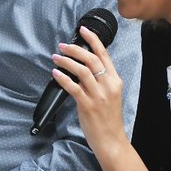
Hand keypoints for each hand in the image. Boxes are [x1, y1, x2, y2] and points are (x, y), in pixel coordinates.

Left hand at [51, 25, 125, 152]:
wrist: (111, 140)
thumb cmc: (109, 118)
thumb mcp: (111, 95)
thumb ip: (101, 80)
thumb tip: (83, 66)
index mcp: (115, 80)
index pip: (104, 55)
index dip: (93, 40)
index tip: (82, 30)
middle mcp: (108, 85)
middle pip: (91, 59)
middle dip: (74, 49)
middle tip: (62, 45)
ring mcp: (98, 95)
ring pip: (81, 70)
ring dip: (66, 61)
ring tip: (56, 58)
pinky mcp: (88, 105)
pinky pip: (73, 87)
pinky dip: (63, 78)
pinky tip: (55, 73)